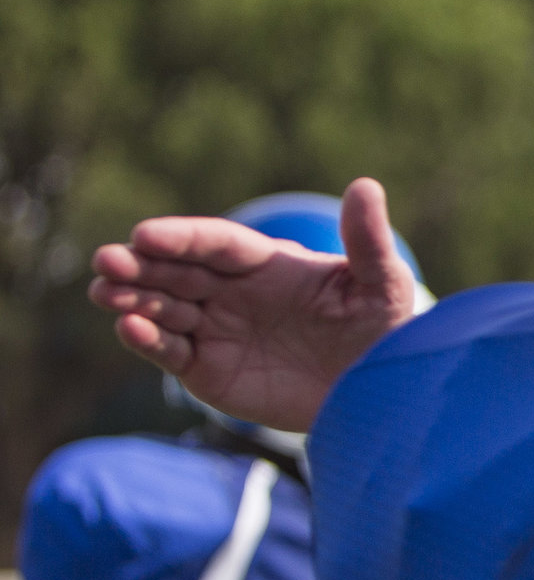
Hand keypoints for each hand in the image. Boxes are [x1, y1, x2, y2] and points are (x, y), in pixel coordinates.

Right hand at [88, 177, 420, 432]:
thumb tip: (366, 186)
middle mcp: (233, 292)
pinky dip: (147, 341)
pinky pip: (170, 351)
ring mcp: (216, 329)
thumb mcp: (382, 286)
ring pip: (164, 307)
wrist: (375, 393)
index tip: (146, 234)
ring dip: (132, 298)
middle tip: (107, 260)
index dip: (181, 237)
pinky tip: (129, 328)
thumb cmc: (382, 332)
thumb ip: (368, 242)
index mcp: (267, 264)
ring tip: (105, 292)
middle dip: (140, 264)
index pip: (215, 243)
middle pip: (177, 270)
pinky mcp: (207, 369)